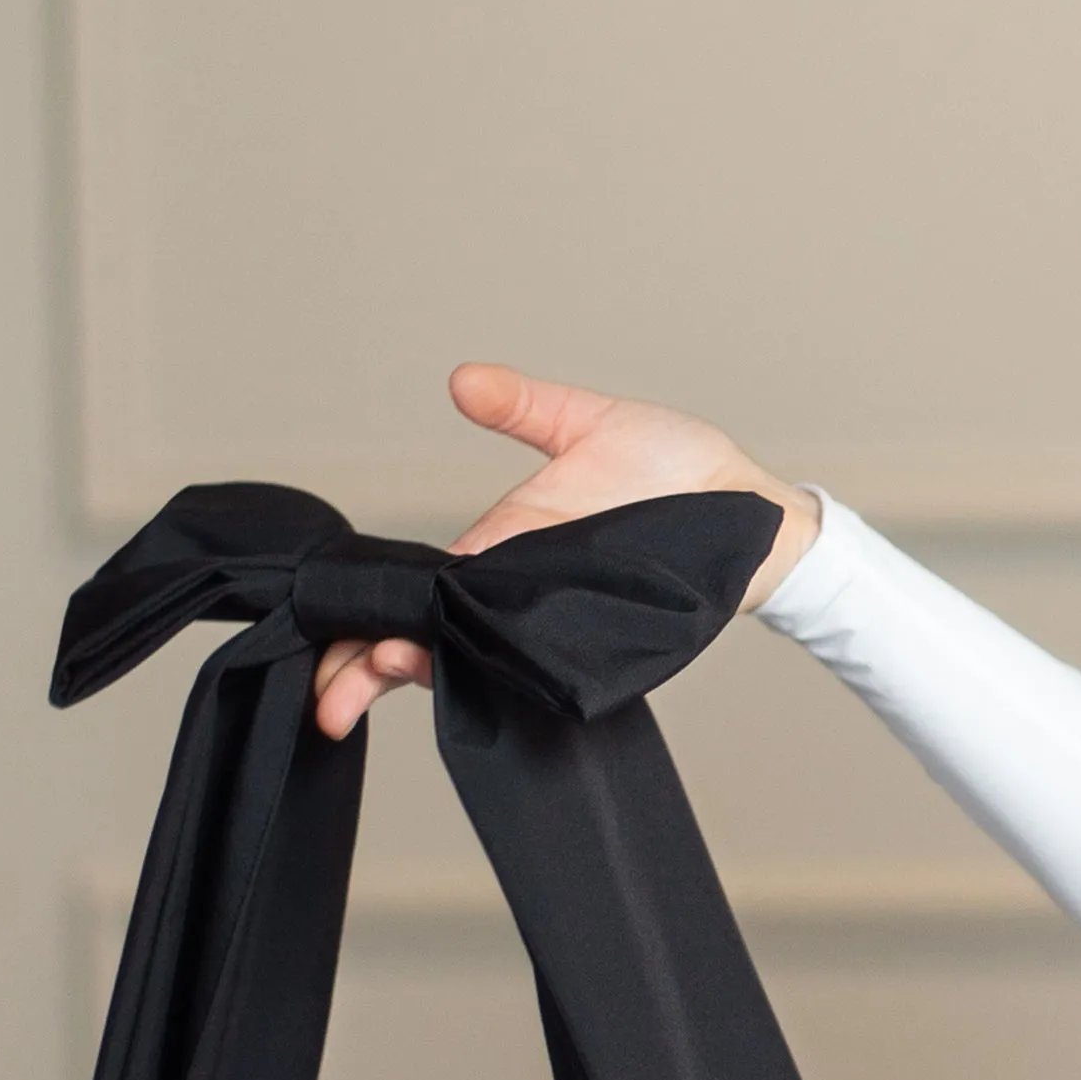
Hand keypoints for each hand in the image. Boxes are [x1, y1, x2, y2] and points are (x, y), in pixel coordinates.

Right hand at [312, 365, 819, 739]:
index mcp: (499, 549)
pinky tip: (462, 679)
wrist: (747, 511)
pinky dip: (501, 676)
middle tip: (334, 701)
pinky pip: (541, 670)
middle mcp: (516, 594)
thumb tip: (463, 379)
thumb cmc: (674, 470)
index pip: (414, 594)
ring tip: (390, 668)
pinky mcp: (597, 644)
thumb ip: (526, 406)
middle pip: (427, 643)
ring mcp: (554, 624)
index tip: (332, 643)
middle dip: (371, 670)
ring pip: (474, 663)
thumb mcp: (591, 424)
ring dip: (427, 672)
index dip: (365, 621)